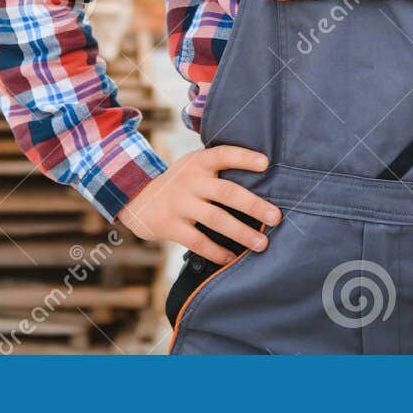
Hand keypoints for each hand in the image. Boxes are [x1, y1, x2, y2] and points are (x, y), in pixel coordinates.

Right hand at [118, 145, 282, 264]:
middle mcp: (190, 181)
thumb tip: (263, 179)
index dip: (244, 157)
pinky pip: (197, 241)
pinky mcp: (169, 225)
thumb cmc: (180, 183)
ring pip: (215, 219)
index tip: (266, 163)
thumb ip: (218, 170)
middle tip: (276, 217)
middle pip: (226, 192)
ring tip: (261, 244)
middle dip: (254, 205)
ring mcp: (179, 203)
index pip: (223, 154)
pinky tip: (231, 258)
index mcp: (198, 163)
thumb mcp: (193, 166)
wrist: (136, 197)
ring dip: (241, 232)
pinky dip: (216, 251)